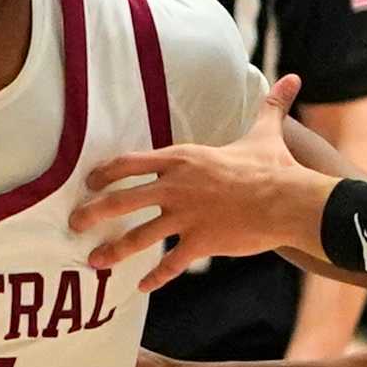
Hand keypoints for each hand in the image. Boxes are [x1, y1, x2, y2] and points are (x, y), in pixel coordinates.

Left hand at [72, 75, 328, 291]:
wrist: (289, 200)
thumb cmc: (275, 167)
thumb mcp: (266, 133)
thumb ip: (270, 107)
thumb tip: (293, 80)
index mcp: (183, 159)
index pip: (130, 163)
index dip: (105, 173)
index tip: (89, 182)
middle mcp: (176, 187)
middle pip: (121, 200)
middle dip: (93, 212)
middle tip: (73, 223)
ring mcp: (186, 217)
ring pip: (138, 237)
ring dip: (113, 250)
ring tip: (94, 261)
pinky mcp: (200, 243)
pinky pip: (170, 263)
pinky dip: (155, 277)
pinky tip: (141, 286)